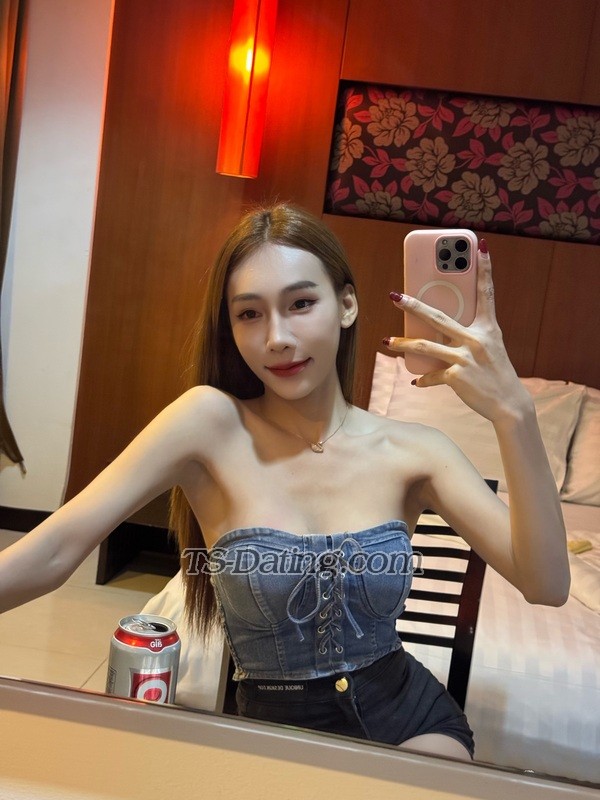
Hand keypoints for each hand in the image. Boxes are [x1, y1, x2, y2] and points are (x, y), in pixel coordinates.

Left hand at [384, 241, 530, 422]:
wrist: (509, 405)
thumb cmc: (497, 374)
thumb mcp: (490, 348)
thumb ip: (468, 335)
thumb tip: (438, 330)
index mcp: (489, 328)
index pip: (487, 292)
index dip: (484, 268)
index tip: (480, 246)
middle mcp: (477, 340)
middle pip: (438, 317)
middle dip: (414, 305)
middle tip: (395, 296)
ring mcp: (466, 358)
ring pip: (427, 347)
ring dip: (404, 344)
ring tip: (387, 341)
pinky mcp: (458, 377)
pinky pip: (432, 375)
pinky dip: (423, 379)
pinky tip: (415, 381)